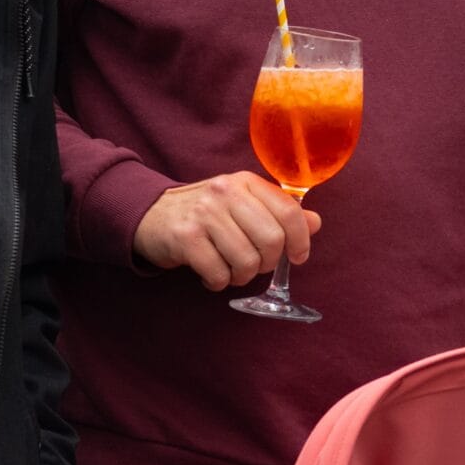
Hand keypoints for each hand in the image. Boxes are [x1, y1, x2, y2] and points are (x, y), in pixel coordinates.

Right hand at [132, 173, 320, 289]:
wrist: (150, 214)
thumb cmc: (205, 214)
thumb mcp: (243, 204)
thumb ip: (279, 212)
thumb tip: (315, 223)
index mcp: (246, 182)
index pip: (289, 212)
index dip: (300, 241)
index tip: (297, 257)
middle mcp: (226, 192)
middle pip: (271, 241)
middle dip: (267, 263)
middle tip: (254, 265)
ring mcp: (204, 213)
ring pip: (246, 261)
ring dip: (241, 276)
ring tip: (229, 269)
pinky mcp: (185, 237)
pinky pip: (218, 274)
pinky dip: (218, 282)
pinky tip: (210, 274)